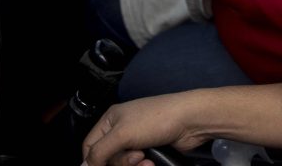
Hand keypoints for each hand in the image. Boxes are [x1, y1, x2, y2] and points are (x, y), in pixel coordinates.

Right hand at [82, 95, 207, 165]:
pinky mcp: (150, 151)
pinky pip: (139, 165)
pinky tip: (153, 164)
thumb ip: (100, 152)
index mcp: (111, 120)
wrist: (190, 121)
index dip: (92, 161)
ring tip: (148, 161)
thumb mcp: (122, 135)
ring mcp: (137, 140)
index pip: (90, 145)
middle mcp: (121, 129)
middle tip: (137, 157)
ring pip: (124, 163)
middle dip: (121, 163)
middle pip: (108, 158)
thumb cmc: (155, 121)